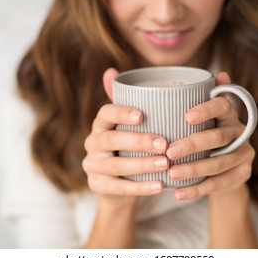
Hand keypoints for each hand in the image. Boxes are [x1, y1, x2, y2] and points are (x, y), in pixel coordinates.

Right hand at [82, 68, 166, 205]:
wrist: (117, 184)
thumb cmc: (128, 148)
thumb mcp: (128, 126)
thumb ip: (127, 101)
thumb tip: (111, 69)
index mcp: (101, 125)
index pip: (105, 114)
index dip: (121, 113)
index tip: (142, 115)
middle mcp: (93, 143)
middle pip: (112, 140)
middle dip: (139, 141)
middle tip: (164, 144)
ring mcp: (92, 166)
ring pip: (116, 166)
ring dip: (142, 165)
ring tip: (165, 164)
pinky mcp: (97, 186)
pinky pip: (118, 188)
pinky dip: (140, 188)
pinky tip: (159, 186)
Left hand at [166, 72, 254, 200]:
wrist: (227, 168)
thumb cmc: (206, 136)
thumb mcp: (202, 119)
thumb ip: (198, 101)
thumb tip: (218, 74)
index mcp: (228, 115)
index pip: (222, 106)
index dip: (206, 109)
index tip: (186, 117)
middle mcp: (240, 132)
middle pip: (217, 137)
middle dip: (192, 144)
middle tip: (169, 152)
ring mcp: (244, 154)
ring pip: (219, 162)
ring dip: (194, 169)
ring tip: (171, 174)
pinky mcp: (243, 174)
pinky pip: (220, 183)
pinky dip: (198, 189)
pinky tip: (179, 193)